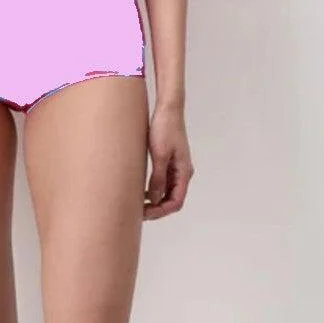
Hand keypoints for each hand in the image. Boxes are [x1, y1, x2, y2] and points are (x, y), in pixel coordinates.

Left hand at [144, 104, 193, 220]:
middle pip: (173, 199)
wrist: (168, 108)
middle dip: (158, 208)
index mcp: (184, 172)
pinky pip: (165, 181)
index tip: (146, 214)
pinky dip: (155, 189)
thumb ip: (158, 178)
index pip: (176, 201)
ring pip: (168, 191)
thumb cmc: (165, 128)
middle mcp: (183, 172)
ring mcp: (177, 167)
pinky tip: (143, 190)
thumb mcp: (160, 155)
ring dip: (156, 200)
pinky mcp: (170, 160)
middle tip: (139, 212)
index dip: (161, 211)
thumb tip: (154, 200)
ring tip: (140, 204)